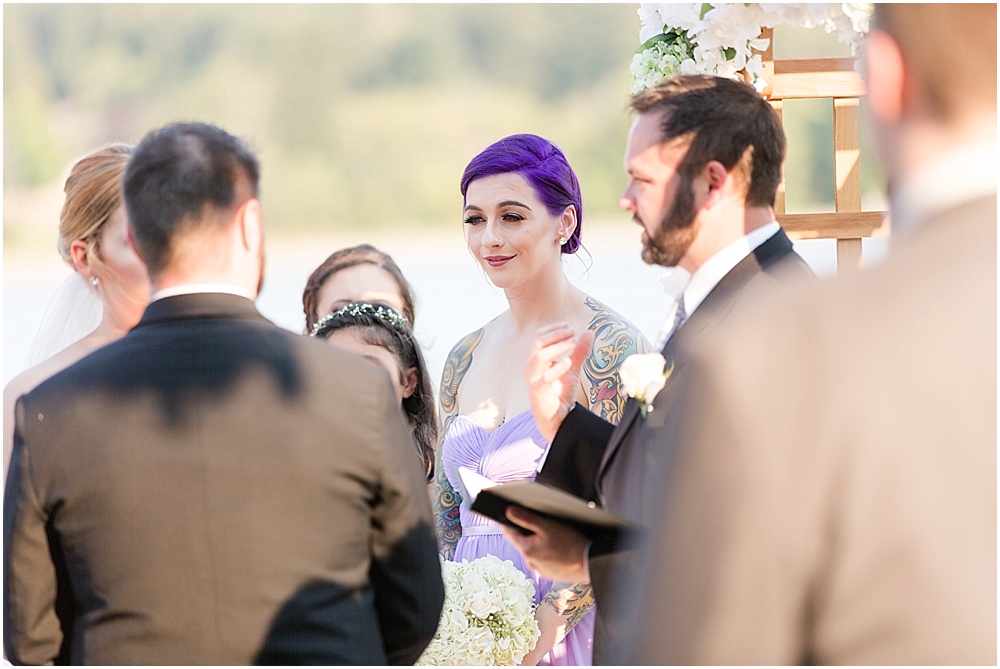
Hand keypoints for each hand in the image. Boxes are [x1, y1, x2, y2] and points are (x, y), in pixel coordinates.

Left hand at [502, 506, 589, 583]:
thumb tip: (509, 512)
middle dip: (529, 533)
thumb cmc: (571, 544)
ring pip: (534, 551)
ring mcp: (540, 570)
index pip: (509, 533)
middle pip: (523, 542)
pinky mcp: (550, 574)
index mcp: (527, 550)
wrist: (590, 563)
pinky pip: (544, 560)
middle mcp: (530, 562)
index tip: (512, 514)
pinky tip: (560, 549)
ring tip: (555, 538)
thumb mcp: (548, 526)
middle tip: (542, 524)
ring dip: (539, 544)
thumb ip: (526, 518)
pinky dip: (548, 553)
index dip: (509, 522)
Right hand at [524, 324, 593, 442]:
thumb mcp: (572, 368)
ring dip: (558, 347)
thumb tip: (589, 332)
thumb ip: (579, 351)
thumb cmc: (560, 392)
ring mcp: (533, 378)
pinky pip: (545, 376)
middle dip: (556, 335)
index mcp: (536, 359)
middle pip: (539, 342)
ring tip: (573, 343)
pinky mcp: (538, 391)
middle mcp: (531, 366)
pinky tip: (568, 361)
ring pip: (540, 355)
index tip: (569, 327)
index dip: (554, 329)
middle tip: (572, 332)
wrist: (556, 417)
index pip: (539, 336)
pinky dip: (557, 367)